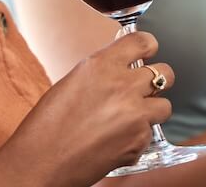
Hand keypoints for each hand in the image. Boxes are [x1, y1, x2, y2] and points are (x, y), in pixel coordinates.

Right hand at [7, 31, 174, 184]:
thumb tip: (120, 67)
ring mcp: (134, 114)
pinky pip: (151, 134)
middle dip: (157, 82)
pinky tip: (117, 142)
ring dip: (151, 112)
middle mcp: (122, 85)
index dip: (149, 47)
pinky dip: (138, 139)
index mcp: (102, 65)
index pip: (143, 41)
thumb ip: (102, 72)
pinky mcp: (138, 141)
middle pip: (165, 73)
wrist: (40, 163)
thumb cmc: (46, 126)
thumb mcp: (73, 82)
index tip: (149, 53)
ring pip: (164, 106)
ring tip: (130, 121)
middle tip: (145, 91)